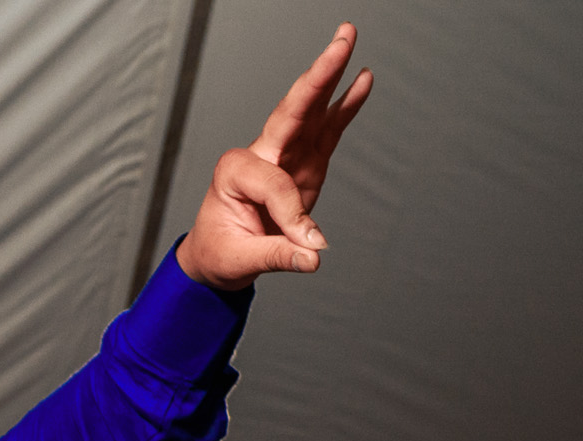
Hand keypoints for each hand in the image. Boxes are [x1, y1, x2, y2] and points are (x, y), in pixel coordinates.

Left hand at [177, 25, 371, 289]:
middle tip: (342, 40)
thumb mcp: (240, 260)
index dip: (293, 215)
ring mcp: (284, 154)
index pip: (275, 183)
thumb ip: (278, 256)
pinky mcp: (305, 162)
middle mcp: (259, 153)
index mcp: (234, 171)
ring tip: (348, 38)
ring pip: (311, 111)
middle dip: (317, 76)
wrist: (219, 255)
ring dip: (332, 75)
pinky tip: (363, 79)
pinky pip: (328, 129)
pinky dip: (345, 105)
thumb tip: (314, 256)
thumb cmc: (221, 252)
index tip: (308, 245)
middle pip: (291, 110)